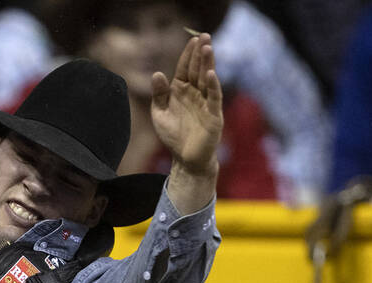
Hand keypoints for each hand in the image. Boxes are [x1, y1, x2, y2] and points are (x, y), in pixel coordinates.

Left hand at [151, 34, 222, 211]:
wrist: (185, 158)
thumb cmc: (173, 135)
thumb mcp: (159, 113)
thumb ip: (158, 94)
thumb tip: (157, 74)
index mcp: (182, 91)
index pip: (185, 69)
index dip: (188, 55)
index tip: (192, 39)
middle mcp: (195, 94)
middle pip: (198, 70)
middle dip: (201, 53)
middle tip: (204, 36)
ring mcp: (206, 103)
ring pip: (207, 80)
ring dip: (208, 64)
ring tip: (208, 47)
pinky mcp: (214, 115)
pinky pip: (214, 98)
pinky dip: (213, 85)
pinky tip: (211, 73)